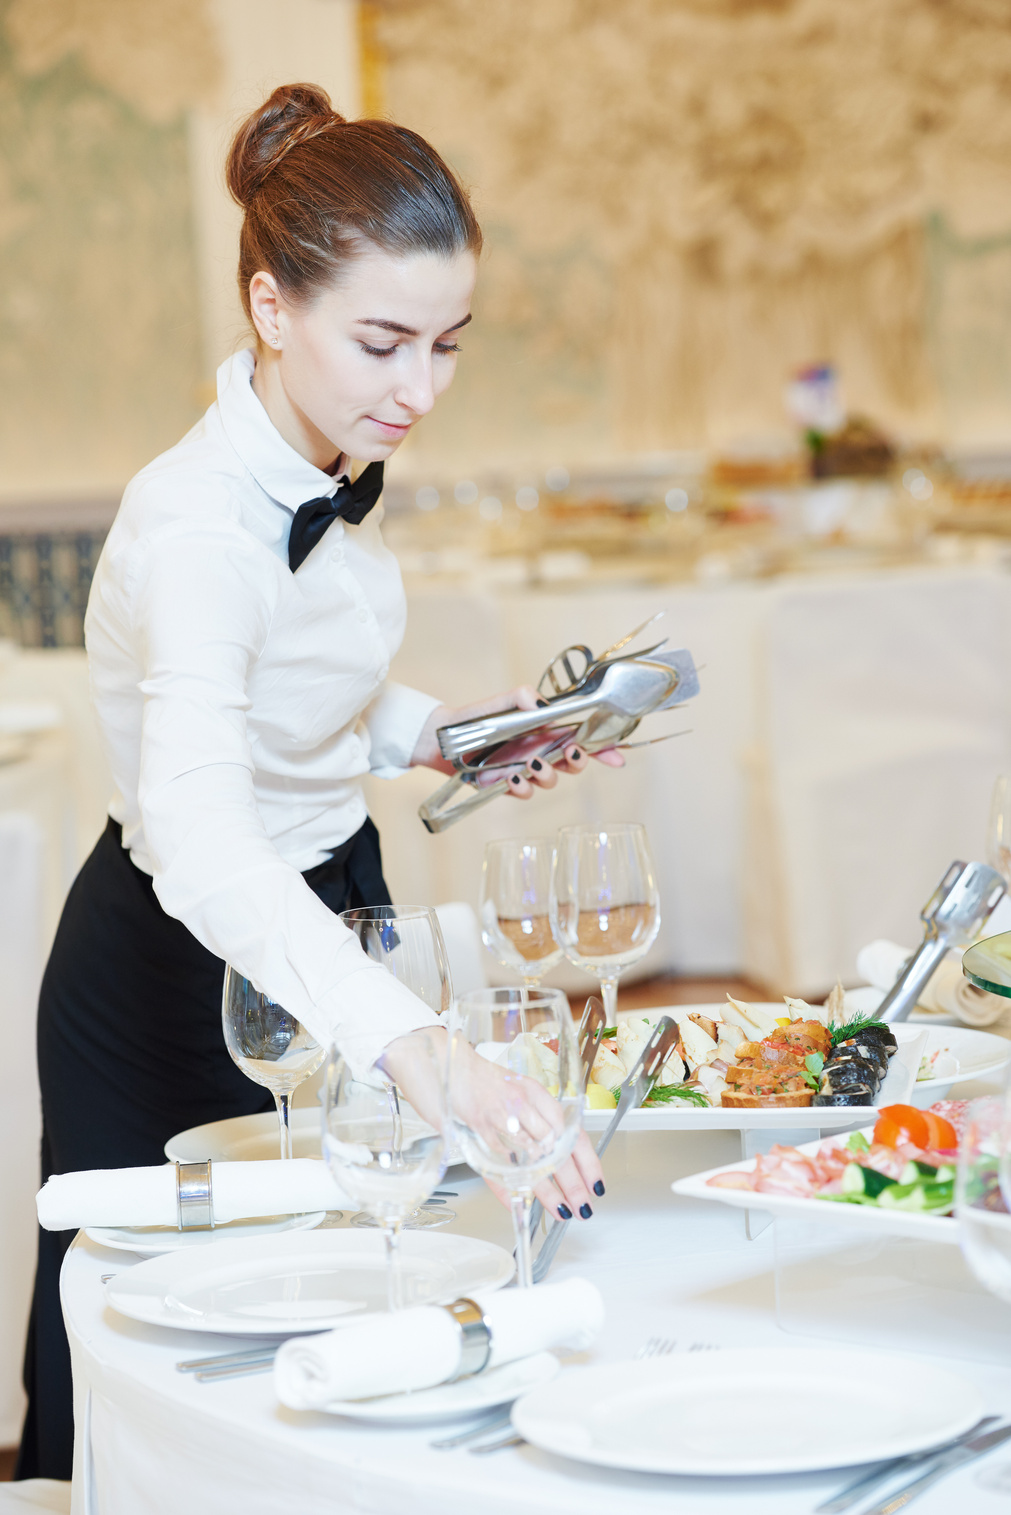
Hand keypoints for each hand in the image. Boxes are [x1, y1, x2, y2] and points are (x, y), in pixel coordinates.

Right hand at [379, 1027, 603, 1219]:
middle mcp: (521, 1102)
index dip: (587, 1160)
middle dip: (573, 1182)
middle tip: (584, 1205)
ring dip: (548, 1190)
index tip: (596, 1183)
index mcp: (535, 1092)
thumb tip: (549, 1153)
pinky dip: (508, 1188)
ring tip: (561, 1210)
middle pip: (556, 1148)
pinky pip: (497, 1164)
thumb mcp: (511, 1091)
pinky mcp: (475, 1127)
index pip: (571, 1129)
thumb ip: (530, 1119)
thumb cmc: (474, 1077)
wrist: (438, 1056)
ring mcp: (499, 1115)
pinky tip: (518, 1203)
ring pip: (531, 1159)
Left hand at [410, 686, 623, 798]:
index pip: (582, 739)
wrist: (446, 737)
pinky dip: (522, 786)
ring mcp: (526, 770)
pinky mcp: (508, 786)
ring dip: (547, 774)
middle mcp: (541, 751)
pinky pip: (525, 792)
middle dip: (578, 761)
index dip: (602, 749)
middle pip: (574, 764)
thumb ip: (525, 696)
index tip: (617, 756)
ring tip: (531, 763)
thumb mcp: (504, 700)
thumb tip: (542, 704)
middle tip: (570, 753)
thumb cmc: (478, 717)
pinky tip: (510, 776)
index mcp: (546, 731)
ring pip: (552, 780)